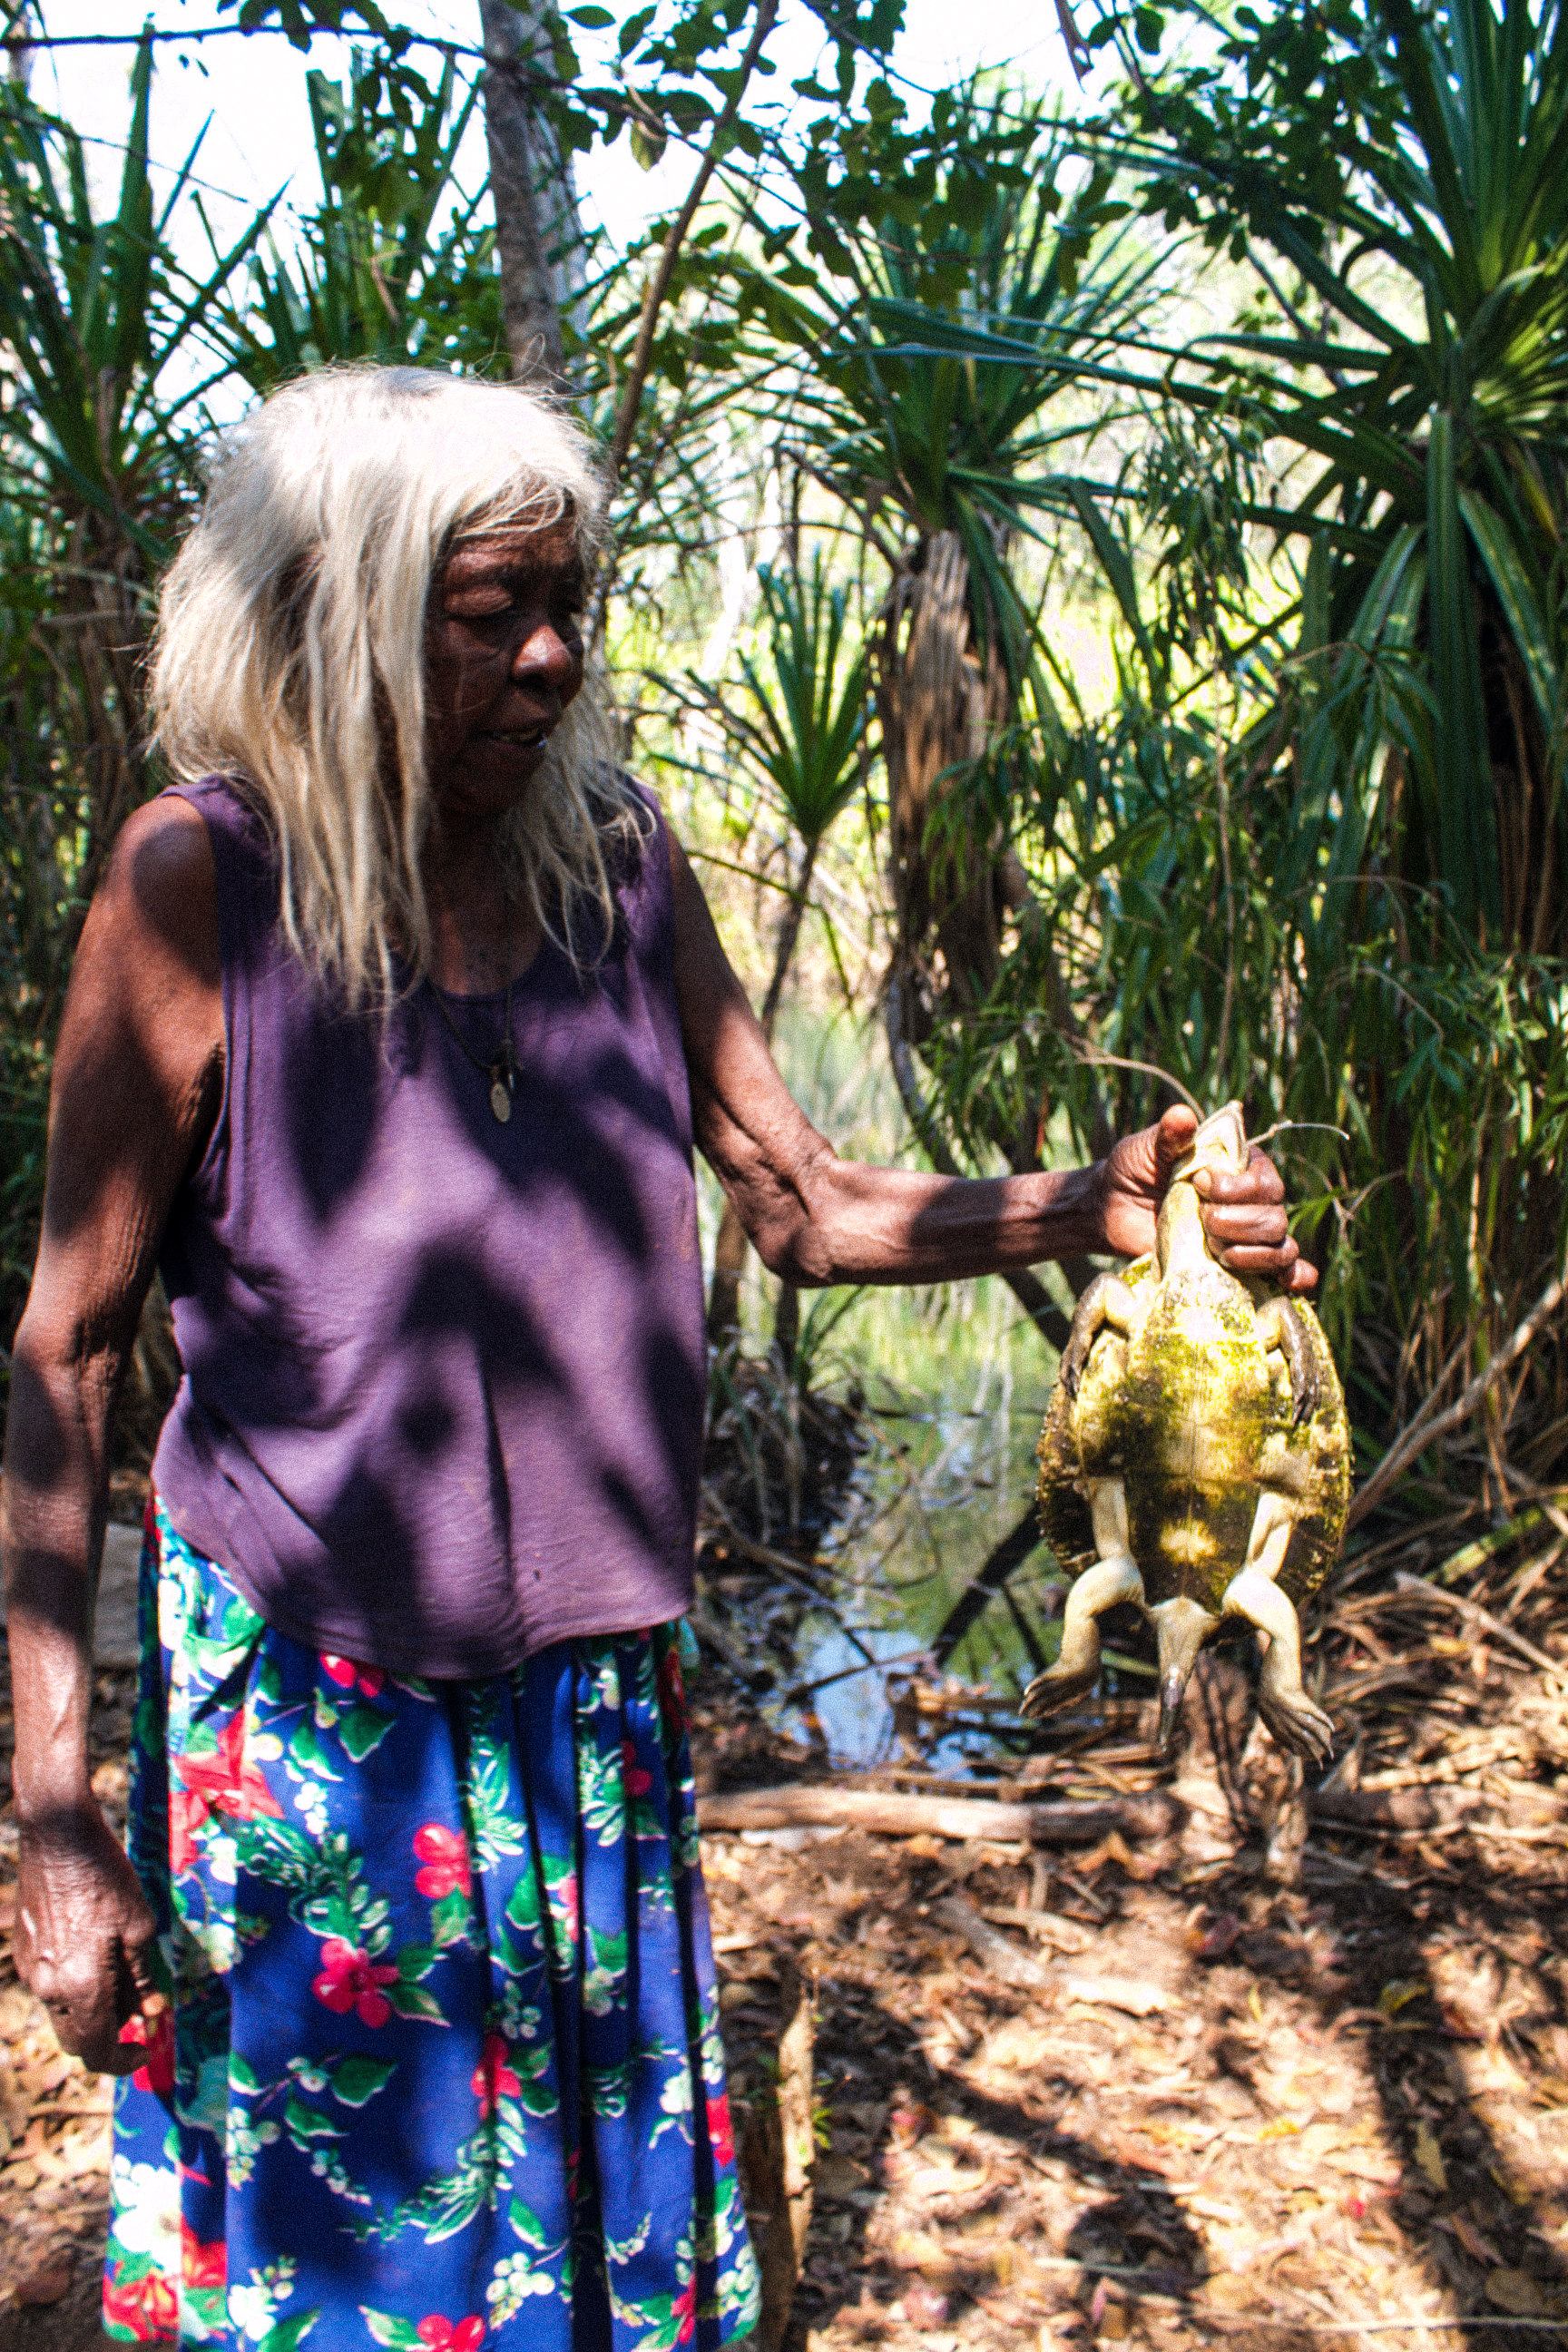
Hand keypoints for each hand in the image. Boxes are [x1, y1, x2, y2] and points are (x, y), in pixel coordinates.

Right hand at [15, 1801, 160, 2073]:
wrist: (59, 1837)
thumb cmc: (107, 1878)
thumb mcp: (140, 1926)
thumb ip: (142, 1978)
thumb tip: (149, 2013)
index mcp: (79, 1987)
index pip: (97, 2050)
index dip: (124, 2060)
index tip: (147, 2048)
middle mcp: (48, 1988)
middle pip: (77, 2038)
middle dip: (110, 2034)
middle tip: (139, 2011)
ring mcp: (29, 1971)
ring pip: (63, 2012)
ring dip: (92, 2009)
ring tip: (122, 1972)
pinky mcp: (22, 1952)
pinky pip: (50, 1986)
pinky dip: (75, 1986)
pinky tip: (96, 1952)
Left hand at [1093, 1104, 1316, 1291]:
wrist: (1111, 1212)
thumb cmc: (1133, 1171)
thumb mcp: (1145, 1149)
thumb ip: (1167, 1136)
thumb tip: (1182, 1116)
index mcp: (1237, 1167)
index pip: (1265, 1178)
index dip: (1239, 1187)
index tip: (1199, 1184)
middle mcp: (1250, 1200)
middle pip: (1276, 1215)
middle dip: (1240, 1222)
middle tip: (1204, 1221)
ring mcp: (1246, 1235)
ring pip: (1280, 1245)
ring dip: (1251, 1251)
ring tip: (1214, 1248)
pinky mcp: (1238, 1265)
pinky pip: (1282, 1271)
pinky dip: (1294, 1277)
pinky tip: (1290, 1283)